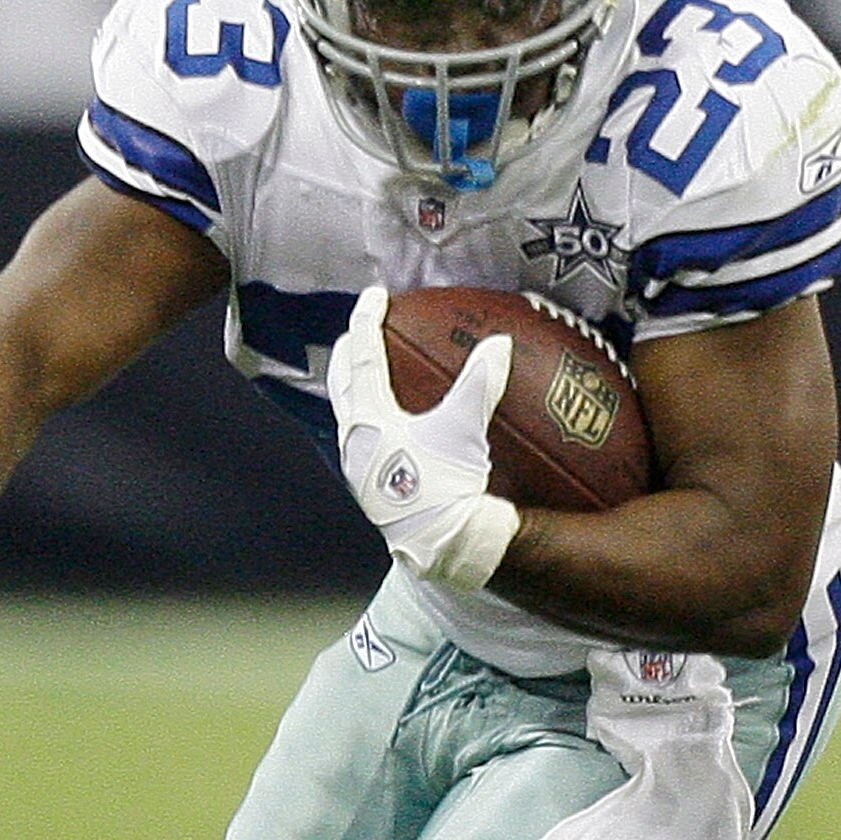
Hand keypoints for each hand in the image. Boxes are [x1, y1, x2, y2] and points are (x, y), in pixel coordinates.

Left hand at [324, 284, 519, 590]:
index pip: (362, 357)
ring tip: (365, 374)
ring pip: (347, 412)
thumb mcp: (464, 428)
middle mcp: (354, 439)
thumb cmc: (447, 486)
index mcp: (369, 417)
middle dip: (347, 354)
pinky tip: (389, 425)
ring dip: (353, 388)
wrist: (437, 543)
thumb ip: (480, 382)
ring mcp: (357, 465)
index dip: (367, 321)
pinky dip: (370, 419)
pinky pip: (362, 439)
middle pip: (342, 383)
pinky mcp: (369, 486)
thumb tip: (498, 342)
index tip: (374, 295)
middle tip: (356, 332)